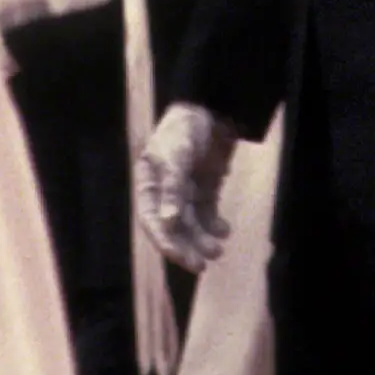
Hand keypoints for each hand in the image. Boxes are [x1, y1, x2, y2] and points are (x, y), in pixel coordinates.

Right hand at [134, 102, 237, 272]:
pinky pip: (207, 216)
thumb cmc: (185, 128)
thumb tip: (167, 222)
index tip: (180, 256)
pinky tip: (224, 230)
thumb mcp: (176, 154)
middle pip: (172, 229)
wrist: (212, 109)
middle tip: (201, 265)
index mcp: (149, 183)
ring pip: (191, 226)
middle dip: (185, 248)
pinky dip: (215, 226)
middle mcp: (165, 193)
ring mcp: (185, 193)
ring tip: (217, 249)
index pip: (151, 220)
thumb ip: (172, 187)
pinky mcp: (204, 191)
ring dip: (202, 240)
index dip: (164, 241)